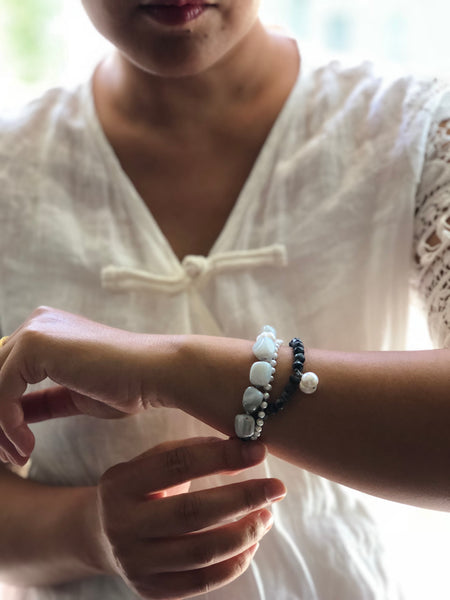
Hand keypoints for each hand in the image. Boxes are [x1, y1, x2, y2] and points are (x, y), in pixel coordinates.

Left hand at [0, 306, 175, 462]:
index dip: (2, 414)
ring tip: (18, 458)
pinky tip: (27, 445)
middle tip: (10, 458)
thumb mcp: (72, 397)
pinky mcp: (35, 344)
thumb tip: (9, 416)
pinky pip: (1, 392)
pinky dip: (8, 424)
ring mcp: (35, 331)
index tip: (10, 447)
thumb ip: (39, 401)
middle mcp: (36, 324)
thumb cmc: (125, 385)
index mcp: (46, 331)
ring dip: (0, 430)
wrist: (155, 373)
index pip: (4, 374)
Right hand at [89, 438, 284, 599]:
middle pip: (192, 512)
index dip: (220, 456)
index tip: (258, 451)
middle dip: (242, 498)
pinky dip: (234, 564)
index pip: (176, 464)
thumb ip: (192, 451)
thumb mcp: (152, 461)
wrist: (103, 534)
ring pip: (200, 552)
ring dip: (244, 533)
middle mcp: (123, 525)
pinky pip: (201, 583)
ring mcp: (135, 563)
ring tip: (267, 515)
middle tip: (276, 488)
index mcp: (122, 483)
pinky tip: (251, 544)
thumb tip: (244, 447)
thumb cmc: (141, 487)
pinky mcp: (150, 590)